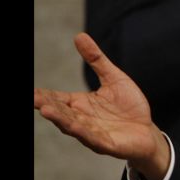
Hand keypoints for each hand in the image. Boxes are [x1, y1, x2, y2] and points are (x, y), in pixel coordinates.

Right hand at [34, 33, 170, 179]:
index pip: (57, 98)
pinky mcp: (106, 144)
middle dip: (46, 105)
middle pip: (60, 112)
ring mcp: (92, 133)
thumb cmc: (128, 106)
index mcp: (80, 104)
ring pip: (71, 125)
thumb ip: (96, 59)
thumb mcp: (113, 78)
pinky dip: (82, 132)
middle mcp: (81, 119)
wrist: (147, 132)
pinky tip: (73, 126)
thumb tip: (79, 35)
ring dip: (59, 119)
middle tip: (33, 97)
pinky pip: (92, 138)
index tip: (32, 91)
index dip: (44, 95)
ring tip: (45, 110)